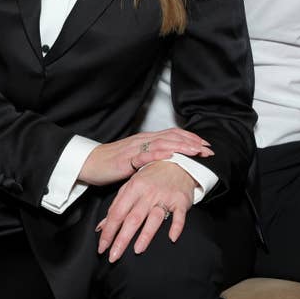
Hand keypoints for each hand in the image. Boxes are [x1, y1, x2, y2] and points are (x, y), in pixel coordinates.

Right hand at [79, 128, 212, 184]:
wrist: (91, 163)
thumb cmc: (113, 162)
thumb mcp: (137, 158)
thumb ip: (152, 157)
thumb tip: (172, 161)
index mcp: (147, 139)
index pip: (173, 135)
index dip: (191, 138)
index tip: (206, 145)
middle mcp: (143, 140)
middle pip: (172, 137)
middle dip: (192, 143)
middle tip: (208, 149)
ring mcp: (135, 148)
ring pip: (162, 144)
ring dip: (181, 146)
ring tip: (195, 150)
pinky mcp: (126, 159)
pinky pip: (144, 155)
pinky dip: (158, 154)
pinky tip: (169, 155)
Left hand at [96, 161, 196, 261]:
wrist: (178, 161)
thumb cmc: (152, 175)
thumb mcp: (131, 186)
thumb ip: (117, 205)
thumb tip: (102, 227)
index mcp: (133, 188)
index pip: (117, 213)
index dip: (108, 231)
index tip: (102, 247)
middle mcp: (148, 193)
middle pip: (133, 219)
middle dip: (122, 239)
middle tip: (114, 256)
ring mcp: (165, 197)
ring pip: (154, 218)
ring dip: (146, 235)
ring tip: (137, 250)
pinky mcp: (180, 200)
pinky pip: (179, 216)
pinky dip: (176, 226)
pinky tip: (171, 238)